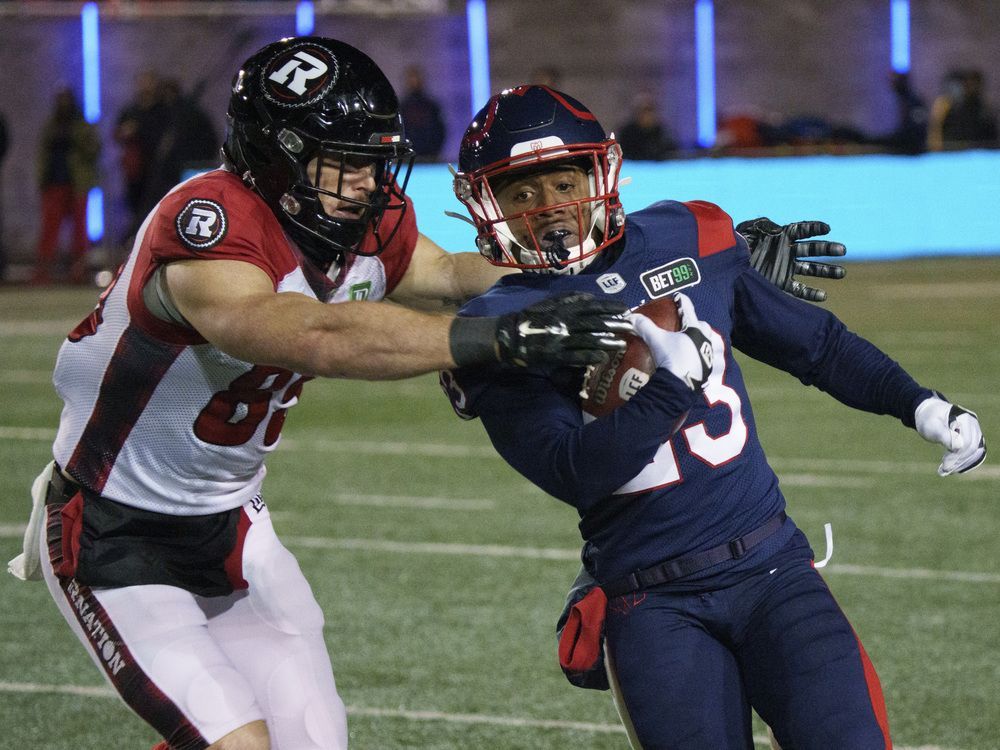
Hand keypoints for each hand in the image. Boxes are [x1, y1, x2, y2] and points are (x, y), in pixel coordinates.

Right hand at [496, 292, 630, 366]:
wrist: (511, 335)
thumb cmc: (532, 317)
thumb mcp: (550, 302)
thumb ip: (569, 298)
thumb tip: (591, 297)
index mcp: (564, 308)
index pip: (592, 306)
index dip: (609, 307)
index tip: (625, 308)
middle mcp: (564, 322)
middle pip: (594, 323)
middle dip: (614, 324)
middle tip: (630, 326)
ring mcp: (560, 339)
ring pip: (588, 340)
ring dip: (606, 342)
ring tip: (622, 344)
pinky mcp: (555, 355)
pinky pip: (575, 356)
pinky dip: (589, 357)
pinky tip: (602, 358)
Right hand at [631, 293, 713, 389]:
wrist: (679, 386)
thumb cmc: (671, 358)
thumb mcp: (656, 340)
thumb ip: (644, 326)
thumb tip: (631, 317)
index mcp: (695, 328)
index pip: (688, 308)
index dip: (681, 300)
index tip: (677, 296)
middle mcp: (706, 339)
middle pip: (703, 325)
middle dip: (695, 323)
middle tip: (684, 324)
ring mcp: (709, 355)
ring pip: (709, 342)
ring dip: (702, 339)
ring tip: (692, 342)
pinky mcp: (709, 370)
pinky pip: (708, 359)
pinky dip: (702, 356)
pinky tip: (694, 360)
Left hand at [737, 217, 845, 301]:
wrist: (726, 271)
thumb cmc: (735, 248)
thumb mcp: (746, 232)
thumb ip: (762, 226)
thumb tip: (777, 226)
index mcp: (780, 237)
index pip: (802, 230)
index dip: (815, 228)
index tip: (827, 229)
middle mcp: (786, 252)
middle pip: (812, 249)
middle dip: (828, 249)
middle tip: (842, 250)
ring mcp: (785, 269)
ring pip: (811, 269)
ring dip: (826, 271)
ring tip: (841, 273)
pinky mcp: (780, 285)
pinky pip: (800, 290)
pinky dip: (811, 293)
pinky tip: (823, 296)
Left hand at [914, 394, 986, 475]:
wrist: (928, 413)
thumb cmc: (929, 419)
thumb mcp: (931, 426)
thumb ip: (944, 435)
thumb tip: (958, 447)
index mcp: (965, 418)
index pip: (966, 442)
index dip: (956, 456)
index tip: (944, 466)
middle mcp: (973, 425)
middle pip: (971, 448)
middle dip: (958, 462)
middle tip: (943, 471)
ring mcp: (974, 431)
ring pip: (974, 452)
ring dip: (961, 464)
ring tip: (946, 471)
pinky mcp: (972, 438)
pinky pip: (973, 452)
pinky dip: (964, 461)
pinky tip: (952, 468)